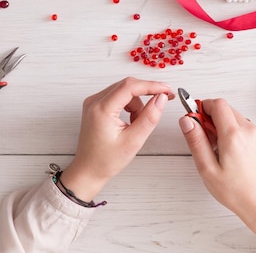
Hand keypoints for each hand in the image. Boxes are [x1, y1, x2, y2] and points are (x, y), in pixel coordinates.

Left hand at [61, 77, 172, 201]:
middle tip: (164, 100)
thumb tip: (161, 98)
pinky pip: (118, 97)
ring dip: (137, 103)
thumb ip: (149, 117)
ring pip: (124, 91)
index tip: (167, 89)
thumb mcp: (133, 141)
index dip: (151, 86)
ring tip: (137, 124)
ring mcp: (94, 102)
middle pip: (127, 85)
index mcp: (102, 109)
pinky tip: (130, 121)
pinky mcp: (96, 106)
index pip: (130, 87)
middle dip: (146, 92)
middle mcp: (94, 101)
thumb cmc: (106, 160)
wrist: (88, 171)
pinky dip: (129, 106)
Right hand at [179, 98, 255, 248]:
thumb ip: (196, 140)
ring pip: (235, 118)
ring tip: (218, 150)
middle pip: (226, 109)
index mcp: (233, 135)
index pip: (217, 104)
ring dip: (223, 125)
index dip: (203, 107)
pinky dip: (234, 132)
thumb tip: (187, 120)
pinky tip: (230, 153)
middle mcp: (249, 130)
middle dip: (212, 117)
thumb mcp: (207, 168)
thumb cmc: (236, 192)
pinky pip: (245, 127)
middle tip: (204, 138)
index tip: (195, 119)